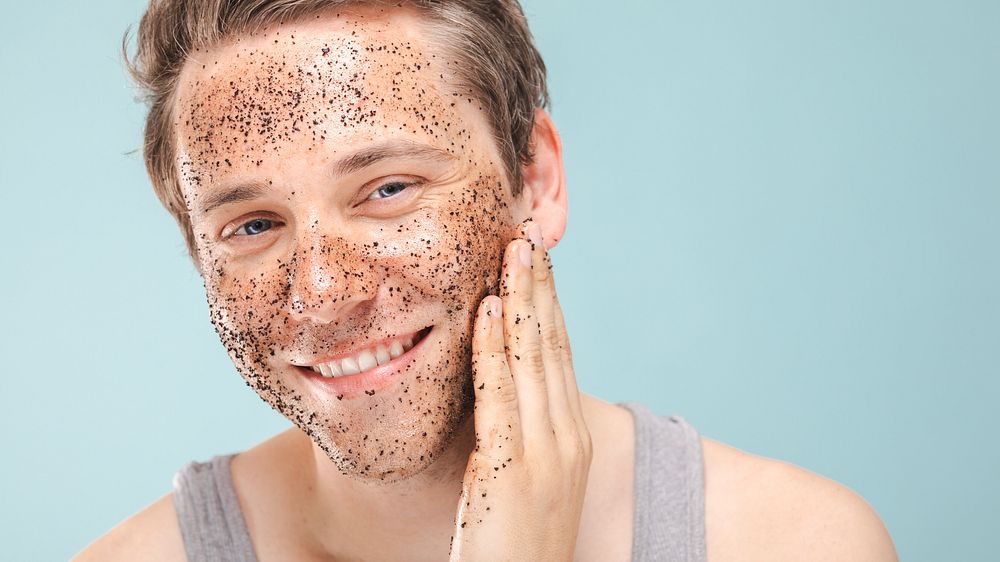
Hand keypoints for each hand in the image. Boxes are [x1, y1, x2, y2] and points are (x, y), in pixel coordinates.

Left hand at [448, 220, 592, 561]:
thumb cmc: (512, 548)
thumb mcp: (518, 483)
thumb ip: (513, 436)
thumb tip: (492, 393)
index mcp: (569, 439)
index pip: (559, 356)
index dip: (548, 304)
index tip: (536, 262)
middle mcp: (567, 439)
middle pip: (553, 346)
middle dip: (540, 286)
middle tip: (528, 234)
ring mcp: (547, 454)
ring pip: (533, 359)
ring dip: (522, 299)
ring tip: (513, 250)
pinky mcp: (515, 471)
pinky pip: (501, 396)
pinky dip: (494, 349)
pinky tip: (489, 310)